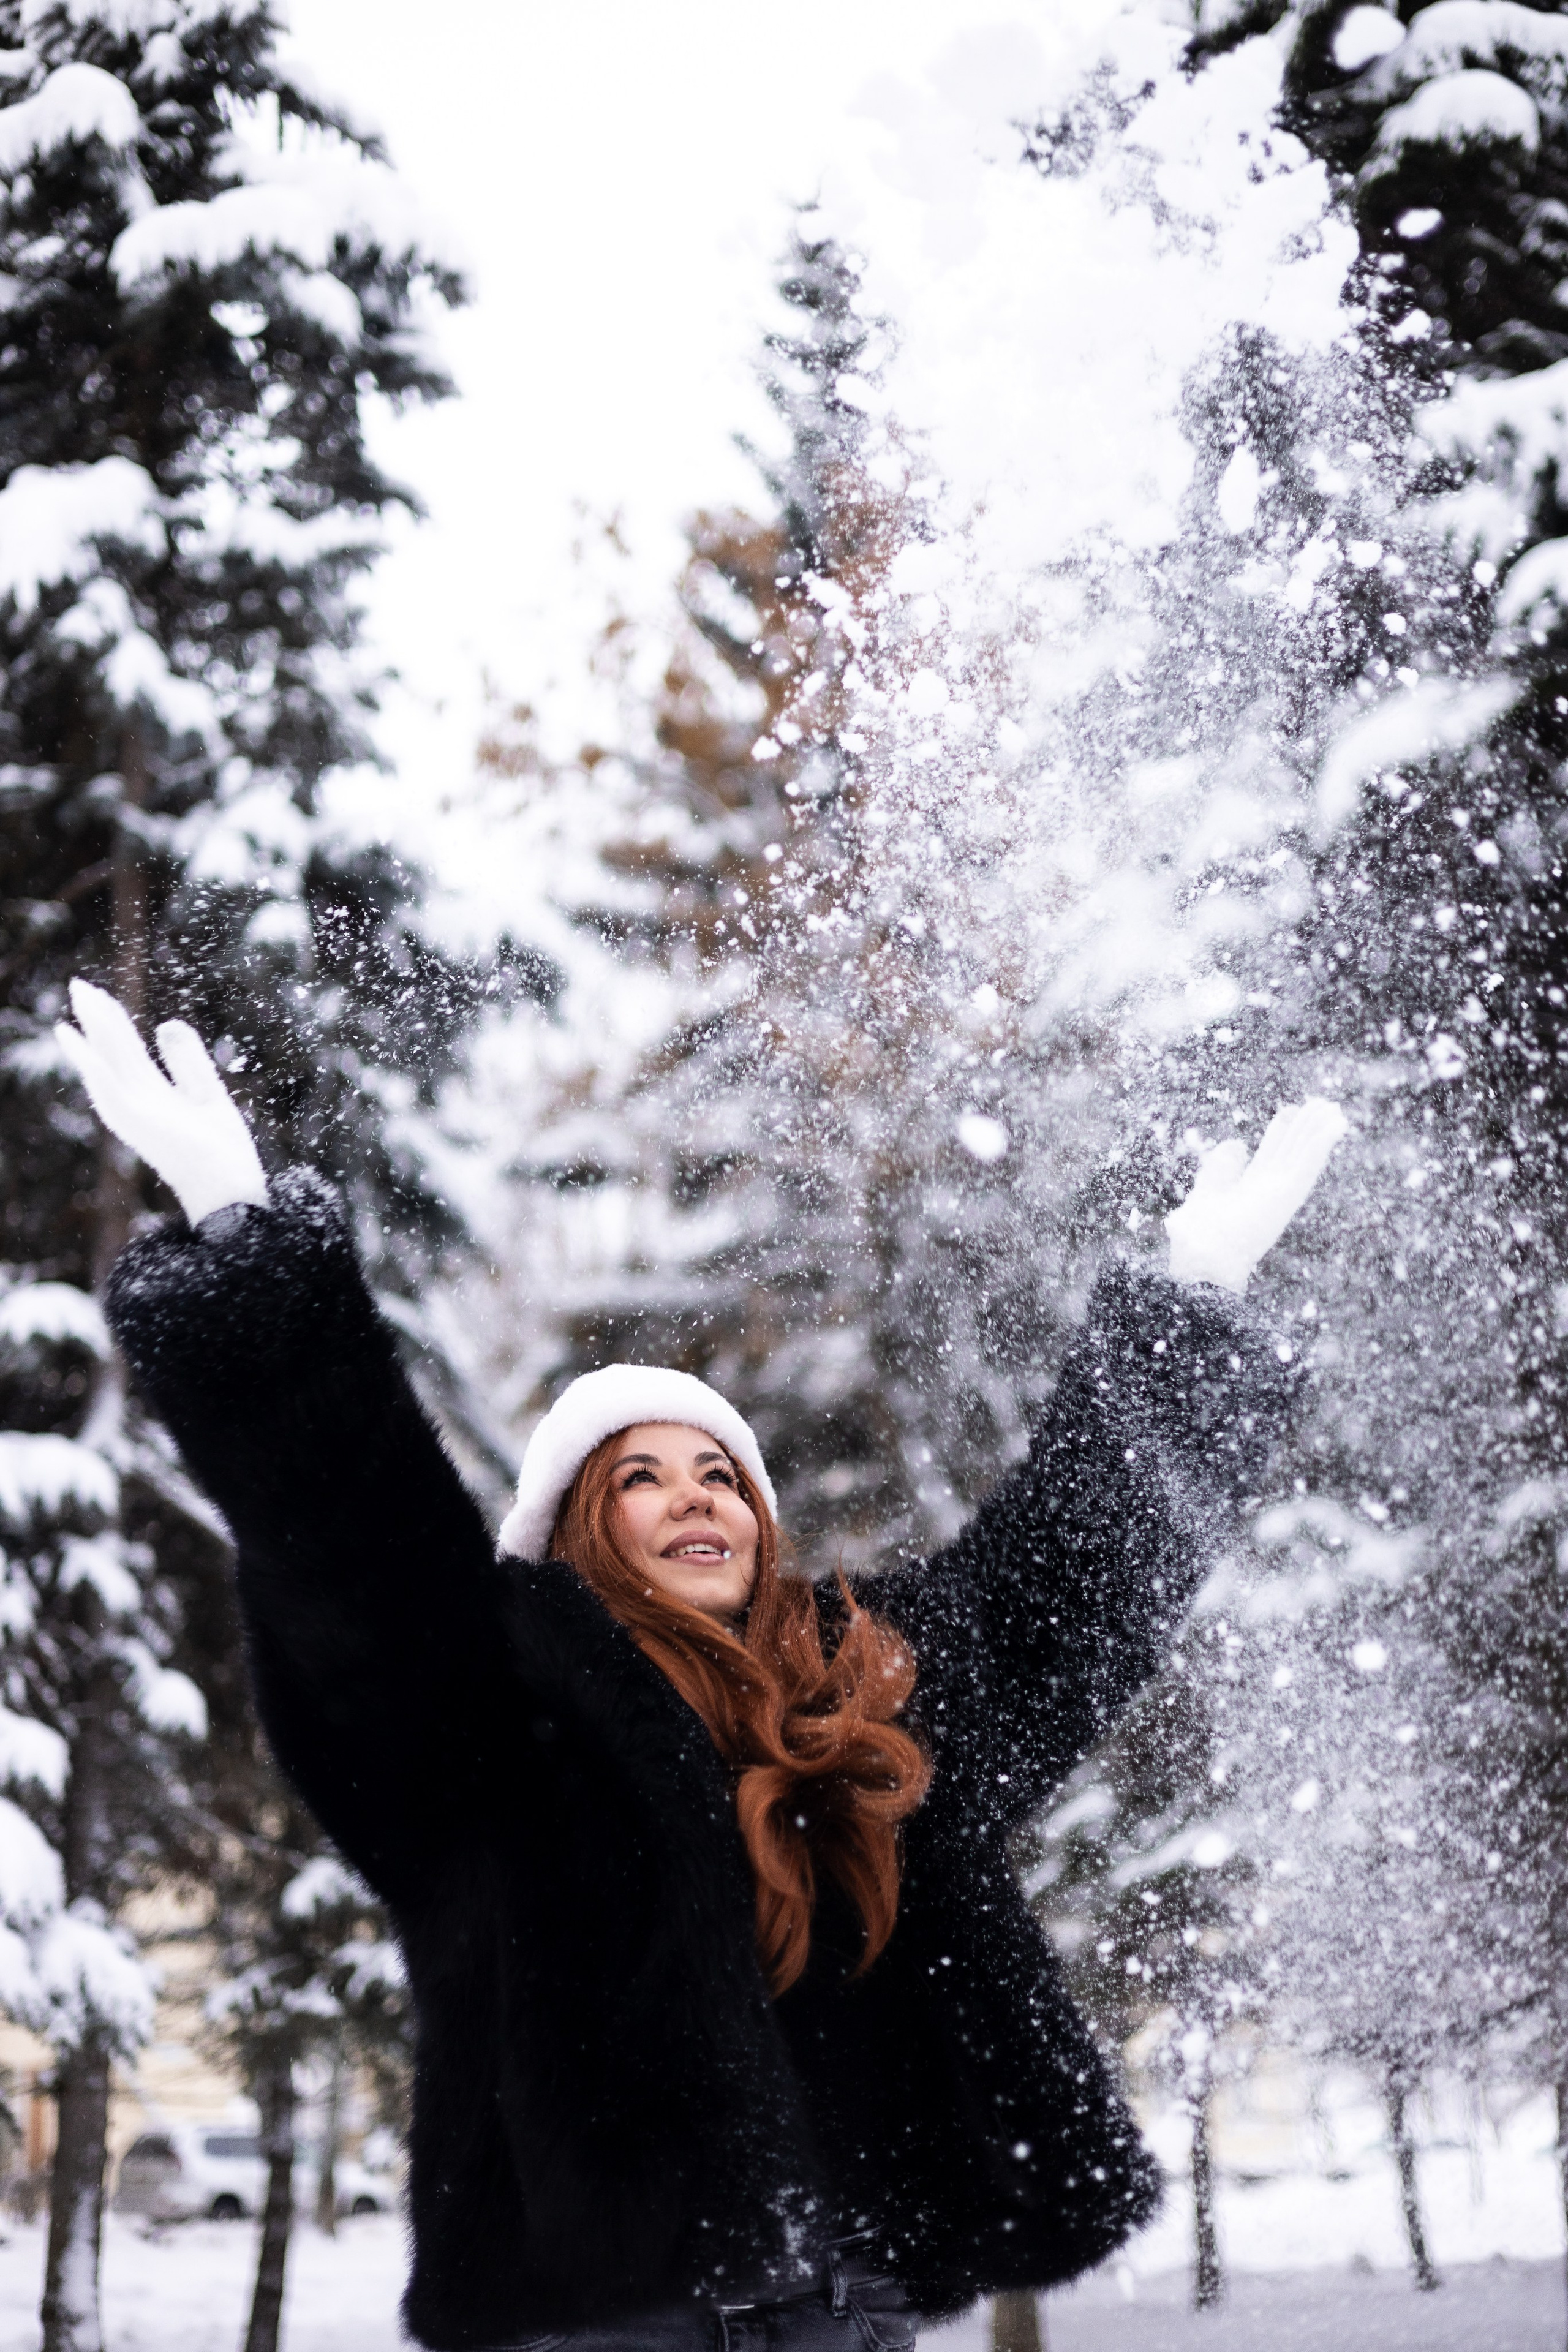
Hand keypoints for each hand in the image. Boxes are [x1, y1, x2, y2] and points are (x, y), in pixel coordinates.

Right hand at [55, 981, 268, 1227]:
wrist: (231, 1189)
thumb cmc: (222, 1154)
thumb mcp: (207, 1093)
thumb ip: (188, 1061)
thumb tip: (167, 1023)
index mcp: (155, 1096)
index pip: (130, 1051)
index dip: (115, 1023)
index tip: (100, 997)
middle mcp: (139, 1102)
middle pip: (115, 1051)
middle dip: (98, 1018)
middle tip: (79, 984)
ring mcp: (134, 1112)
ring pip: (107, 1062)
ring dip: (90, 1031)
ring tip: (78, 1000)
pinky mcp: (135, 1122)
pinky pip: (106, 1087)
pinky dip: (90, 1063)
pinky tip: (75, 1037)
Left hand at [1165, 1098, 1347, 1293]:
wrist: (1203, 1259)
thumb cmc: (1198, 1235)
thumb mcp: (1206, 1188)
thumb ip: (1220, 1166)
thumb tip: (1237, 1144)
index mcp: (1250, 1187)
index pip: (1271, 1151)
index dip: (1282, 1129)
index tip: (1290, 1109)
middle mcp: (1269, 1189)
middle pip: (1292, 1149)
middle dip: (1306, 1126)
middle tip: (1323, 1102)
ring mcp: (1281, 1192)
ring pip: (1304, 1153)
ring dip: (1320, 1131)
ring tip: (1335, 1108)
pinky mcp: (1288, 1196)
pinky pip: (1309, 1164)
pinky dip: (1323, 1143)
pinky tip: (1337, 1124)